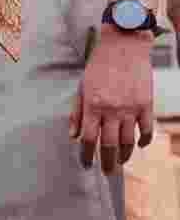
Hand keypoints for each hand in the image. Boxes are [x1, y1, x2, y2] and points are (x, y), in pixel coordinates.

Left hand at [72, 30, 155, 172]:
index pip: (89, 139)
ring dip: (125, 155)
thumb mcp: (81, 87)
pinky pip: (146, 129)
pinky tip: (139, 145)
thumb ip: (77, 112)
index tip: (86, 165)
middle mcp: (112, 110)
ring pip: (129, 141)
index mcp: (93, 106)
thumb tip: (73, 136)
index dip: (87, 155)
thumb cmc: (98, 67)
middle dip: (107, 162)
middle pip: (109, 144)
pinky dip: (143, 140)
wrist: (124, 46)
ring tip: (121, 162)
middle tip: (107, 173)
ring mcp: (131, 108)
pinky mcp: (147, 104)